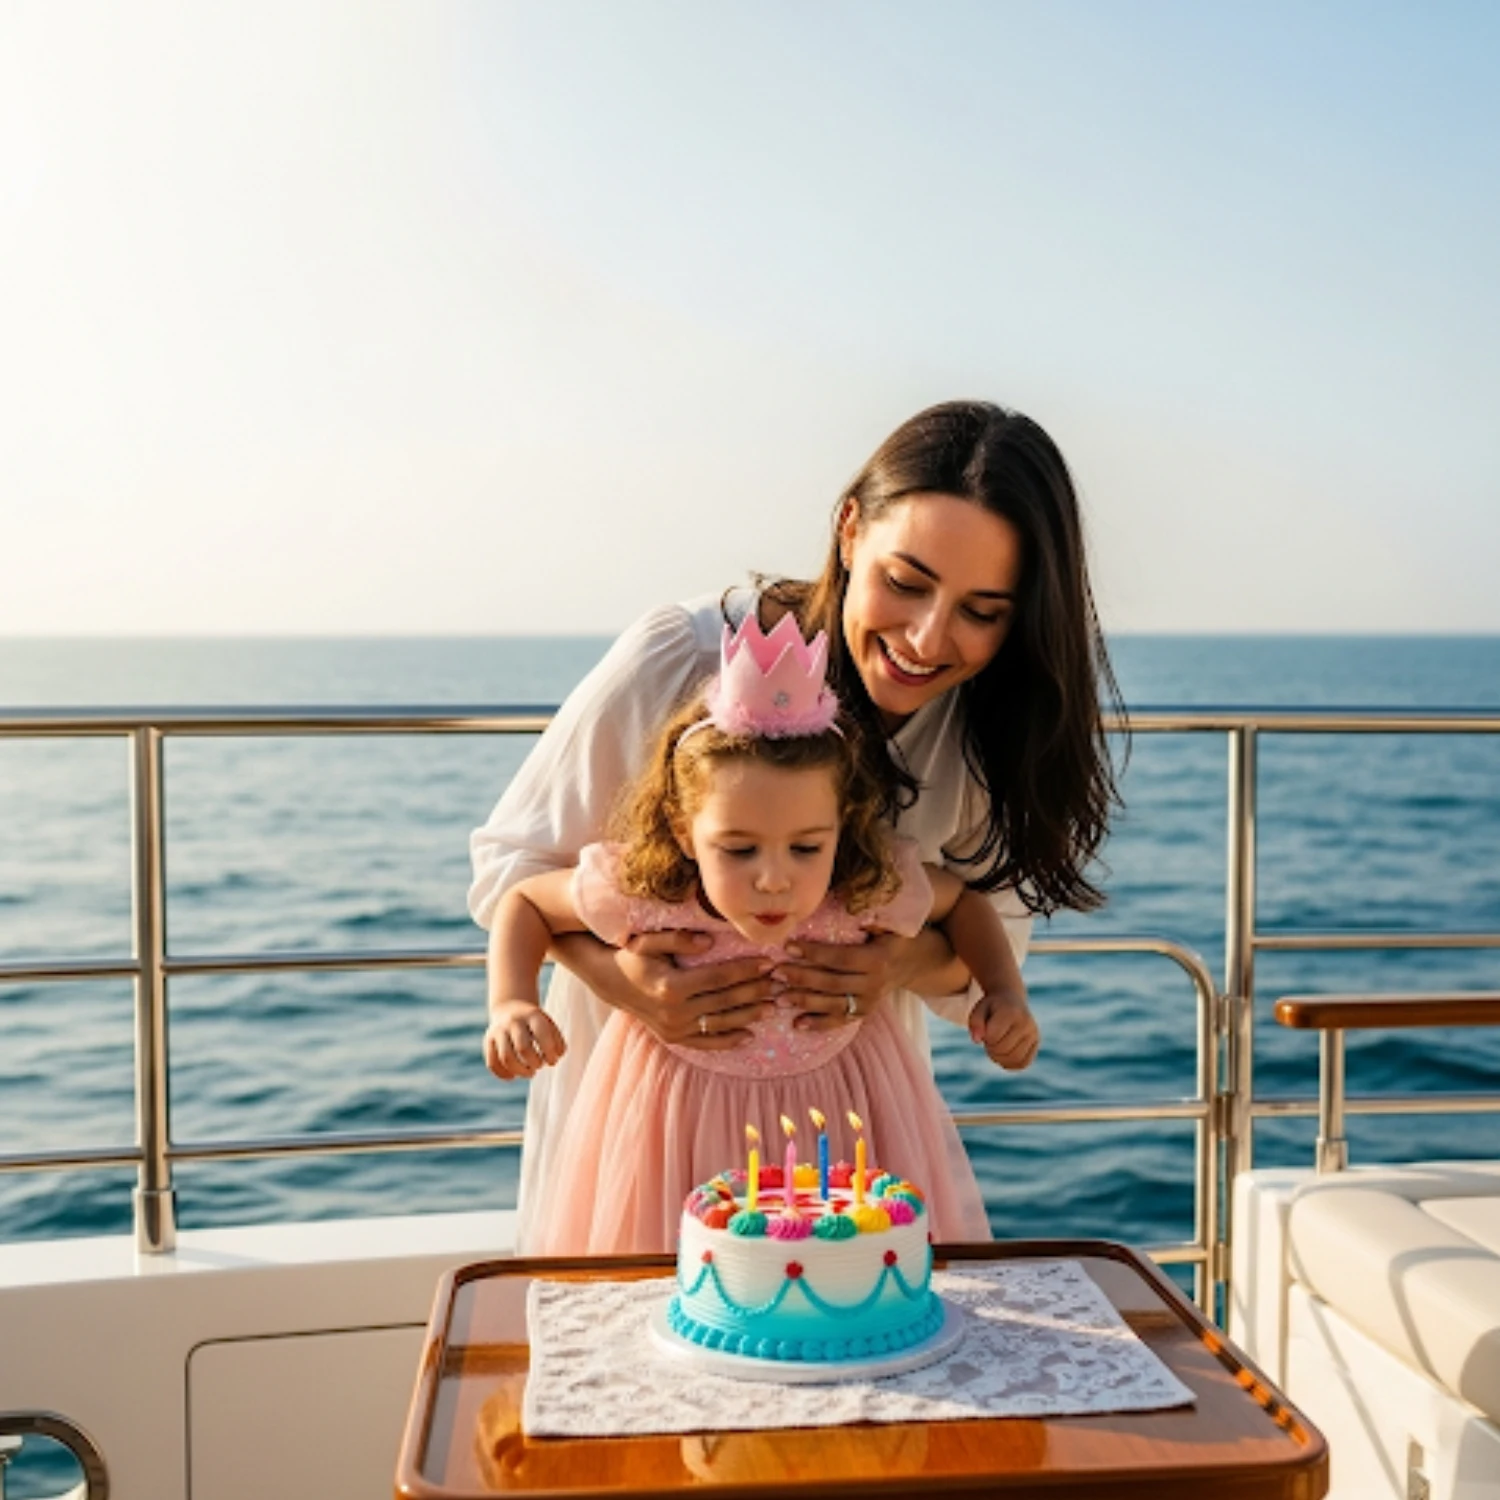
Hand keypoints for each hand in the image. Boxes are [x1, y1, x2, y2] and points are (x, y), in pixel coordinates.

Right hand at [484, 1000, 566, 1079]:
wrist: (509, 1008)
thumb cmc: (535, 1023)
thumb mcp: (549, 1024)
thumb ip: (557, 1041)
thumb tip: (557, 1056)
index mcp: (532, 1015)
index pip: (541, 1034)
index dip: (550, 1052)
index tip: (553, 1061)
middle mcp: (513, 1021)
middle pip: (523, 1048)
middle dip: (535, 1063)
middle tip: (540, 1065)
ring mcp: (498, 1031)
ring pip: (506, 1058)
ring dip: (520, 1071)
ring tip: (530, 1072)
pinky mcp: (488, 1041)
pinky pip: (492, 1063)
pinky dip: (503, 1074)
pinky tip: (514, 1075)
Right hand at [611, 931, 777, 1048]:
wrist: (610, 982)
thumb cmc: (633, 956)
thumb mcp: (649, 941)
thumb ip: (679, 939)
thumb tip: (711, 940)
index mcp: (670, 987)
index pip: (718, 978)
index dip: (746, 970)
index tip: (768, 962)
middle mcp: (673, 1012)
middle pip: (724, 1001)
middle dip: (755, 991)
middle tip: (779, 982)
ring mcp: (674, 1029)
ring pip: (720, 1024)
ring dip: (749, 1016)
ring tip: (773, 1007)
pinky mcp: (673, 1039)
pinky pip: (706, 1043)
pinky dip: (728, 1041)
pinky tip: (749, 1035)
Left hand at [771, 931, 925, 1032]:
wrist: (915, 964)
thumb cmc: (893, 938)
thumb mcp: (887, 925)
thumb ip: (867, 918)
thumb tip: (844, 902)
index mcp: (878, 959)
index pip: (840, 958)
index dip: (814, 954)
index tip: (788, 946)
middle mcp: (874, 984)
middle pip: (832, 983)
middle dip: (802, 978)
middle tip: (776, 973)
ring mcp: (869, 1002)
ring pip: (833, 1005)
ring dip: (805, 1002)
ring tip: (779, 998)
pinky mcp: (864, 1014)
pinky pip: (839, 1021)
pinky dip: (818, 1024)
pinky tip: (797, 1024)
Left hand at [968, 990, 1039, 1069]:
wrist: (1011, 1000)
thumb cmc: (992, 1007)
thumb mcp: (980, 1009)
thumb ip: (975, 1023)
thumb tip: (976, 1040)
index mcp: (1011, 1012)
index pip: (993, 1037)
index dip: (985, 1038)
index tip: (985, 1031)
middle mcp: (1026, 1023)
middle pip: (1003, 1049)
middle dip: (991, 1049)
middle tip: (989, 1041)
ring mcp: (1033, 1034)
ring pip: (1014, 1059)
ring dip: (1000, 1059)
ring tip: (996, 1048)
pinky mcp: (1036, 1043)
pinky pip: (1023, 1063)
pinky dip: (1011, 1064)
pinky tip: (1004, 1055)